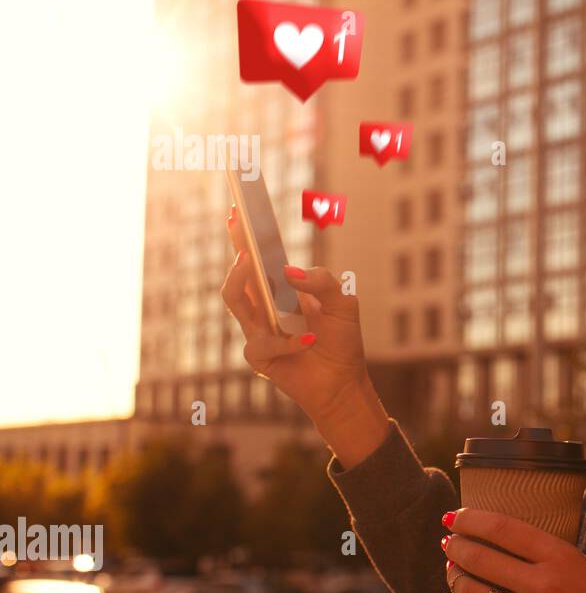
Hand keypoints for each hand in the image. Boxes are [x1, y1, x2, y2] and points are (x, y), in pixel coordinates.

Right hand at [220, 205, 387, 465]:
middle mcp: (265, 306)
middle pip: (239, 273)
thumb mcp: (344, 304)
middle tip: (237, 223)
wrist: (344, 383)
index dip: (246, 235)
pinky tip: (309, 341)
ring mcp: (258, 329)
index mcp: (283, 290)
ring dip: (241, 279)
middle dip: (235, 246)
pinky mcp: (259, 356)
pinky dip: (289, 341)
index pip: (259, 258)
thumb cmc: (342, 341)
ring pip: (235, 300)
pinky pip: (264, 342)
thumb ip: (322, 282)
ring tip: (252, 260)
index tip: (238, 210)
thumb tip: (289, 271)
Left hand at [441, 509, 585, 592]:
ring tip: (452, 571)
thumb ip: (555, 555)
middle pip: (480, 558)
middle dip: (457, 547)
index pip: (502, 529)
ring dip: (454, 578)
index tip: (454, 517)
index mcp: (562, 556)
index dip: (470, 519)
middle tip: (448, 543)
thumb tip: (518, 546)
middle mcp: (543, 585)